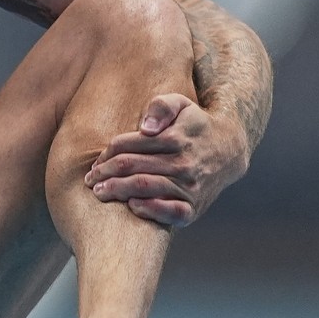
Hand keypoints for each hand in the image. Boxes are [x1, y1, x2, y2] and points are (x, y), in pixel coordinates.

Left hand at [83, 93, 247, 227]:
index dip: (107, 153)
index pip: (127, 145)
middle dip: (104, 172)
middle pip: (130, 166)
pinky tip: (131, 206)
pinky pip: (170, 214)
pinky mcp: (194, 208)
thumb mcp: (180, 103)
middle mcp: (183, 163)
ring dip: (116, 190)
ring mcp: (190, 187)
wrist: (228, 150)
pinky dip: (149, 210)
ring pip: (143, 188)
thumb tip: (146, 127)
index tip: (96, 161)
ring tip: (99, 192)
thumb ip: (161, 106)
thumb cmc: (194, 125)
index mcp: (175, 138)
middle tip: (90, 179)